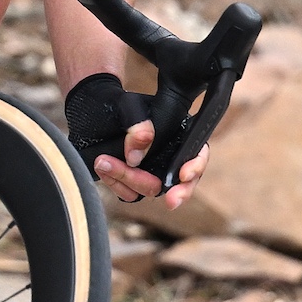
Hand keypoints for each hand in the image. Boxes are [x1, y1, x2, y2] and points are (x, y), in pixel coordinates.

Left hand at [67, 73, 200, 209]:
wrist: (102, 111)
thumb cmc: (126, 108)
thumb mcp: (133, 107)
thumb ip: (139, 125)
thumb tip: (135, 156)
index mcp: (181, 138)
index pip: (199, 156)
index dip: (195, 167)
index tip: (183, 175)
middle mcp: (171, 159)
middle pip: (174, 182)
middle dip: (158, 185)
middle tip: (139, 181)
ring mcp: (154, 173)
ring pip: (150, 189)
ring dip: (128, 181)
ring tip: (103, 164)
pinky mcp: (135, 181)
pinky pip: (130, 193)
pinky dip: (116, 185)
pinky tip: (103, 170)